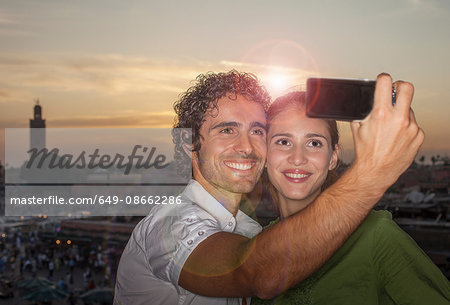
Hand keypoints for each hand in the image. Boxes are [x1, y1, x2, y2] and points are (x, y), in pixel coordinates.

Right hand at [350, 73, 423, 190]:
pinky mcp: (418, 136)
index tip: (383, 81)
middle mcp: (398, 119)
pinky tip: (397, 137)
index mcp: (381, 114)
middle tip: (395, 92)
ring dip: (401, 113)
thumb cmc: (365, 150)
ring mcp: (411, 128)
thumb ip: (365, 110)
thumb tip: (369, 99)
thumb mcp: (357, 126)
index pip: (386, 81)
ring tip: (390, 128)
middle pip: (407, 87)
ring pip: (409, 109)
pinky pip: (414, 124)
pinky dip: (406, 128)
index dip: (383, 79)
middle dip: (400, 86)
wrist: (375, 171)